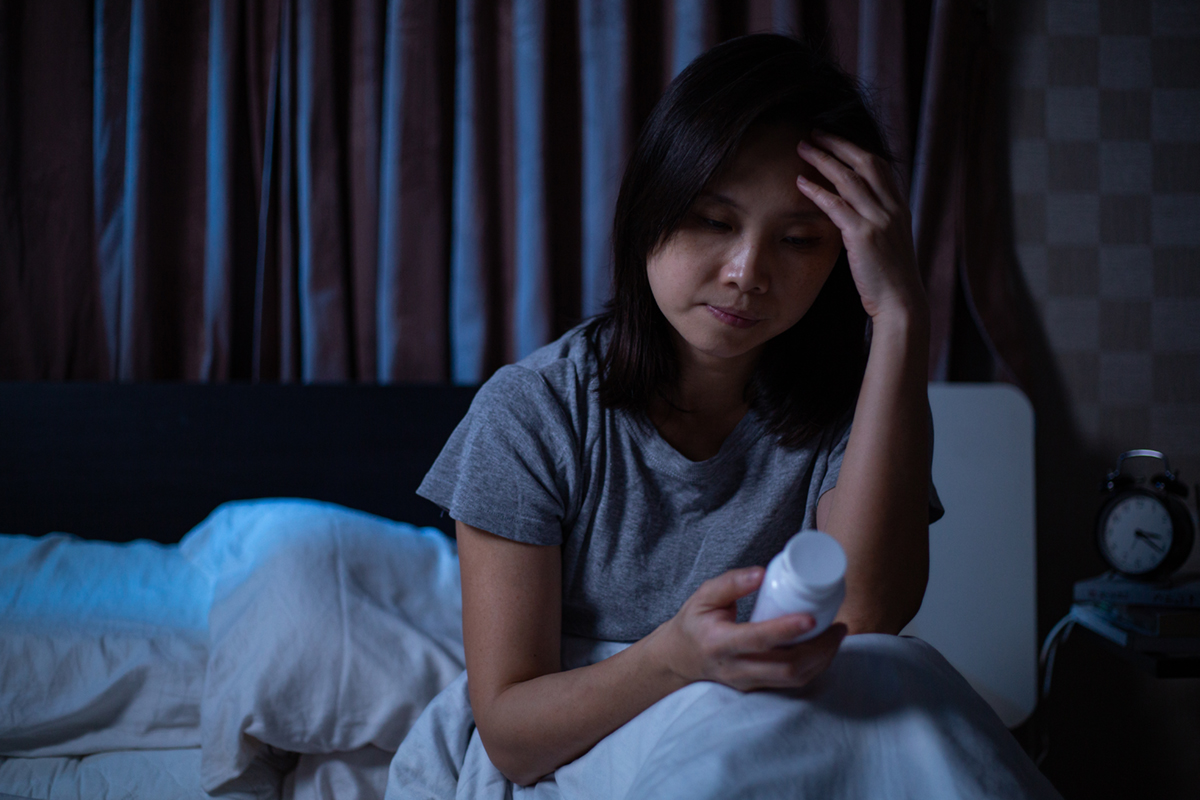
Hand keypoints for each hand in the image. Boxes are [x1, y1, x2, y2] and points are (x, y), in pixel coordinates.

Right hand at [656, 567, 847, 691]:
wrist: (680, 660)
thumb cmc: (694, 624)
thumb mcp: (703, 597)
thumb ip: (730, 583)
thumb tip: (762, 572)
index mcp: (719, 642)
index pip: (757, 639)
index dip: (786, 630)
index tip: (811, 617)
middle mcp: (735, 668)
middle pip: (785, 667)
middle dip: (818, 649)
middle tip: (838, 626)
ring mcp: (748, 683)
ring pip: (793, 679)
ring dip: (822, 659)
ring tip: (837, 635)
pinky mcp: (758, 689)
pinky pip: (792, 683)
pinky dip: (815, 667)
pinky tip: (825, 648)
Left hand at [794, 130, 926, 323]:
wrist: (901, 303)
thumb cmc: (890, 278)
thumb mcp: (888, 242)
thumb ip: (876, 221)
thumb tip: (855, 209)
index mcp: (899, 207)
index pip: (879, 165)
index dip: (855, 147)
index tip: (834, 138)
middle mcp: (892, 208)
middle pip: (866, 162)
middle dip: (839, 144)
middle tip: (814, 133)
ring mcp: (880, 220)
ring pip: (850, 178)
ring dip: (824, 160)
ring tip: (802, 148)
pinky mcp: (864, 236)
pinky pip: (837, 206)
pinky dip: (818, 191)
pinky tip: (801, 182)